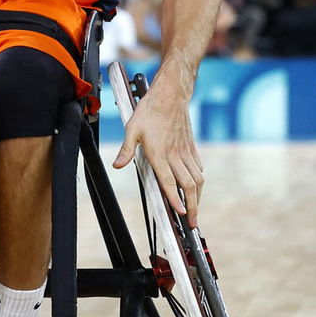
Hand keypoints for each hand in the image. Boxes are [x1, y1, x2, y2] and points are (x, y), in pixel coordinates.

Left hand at [112, 88, 204, 225]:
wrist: (171, 94)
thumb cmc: (150, 110)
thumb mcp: (132, 128)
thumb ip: (126, 150)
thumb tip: (117, 165)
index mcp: (160, 153)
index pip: (169, 181)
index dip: (175, 199)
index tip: (180, 213)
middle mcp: (175, 154)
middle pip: (188, 185)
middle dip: (192, 206)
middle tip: (192, 222)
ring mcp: (185, 151)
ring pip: (197, 178)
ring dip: (197, 197)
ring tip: (194, 210)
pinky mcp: (191, 146)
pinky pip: (198, 167)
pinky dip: (198, 180)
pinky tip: (195, 187)